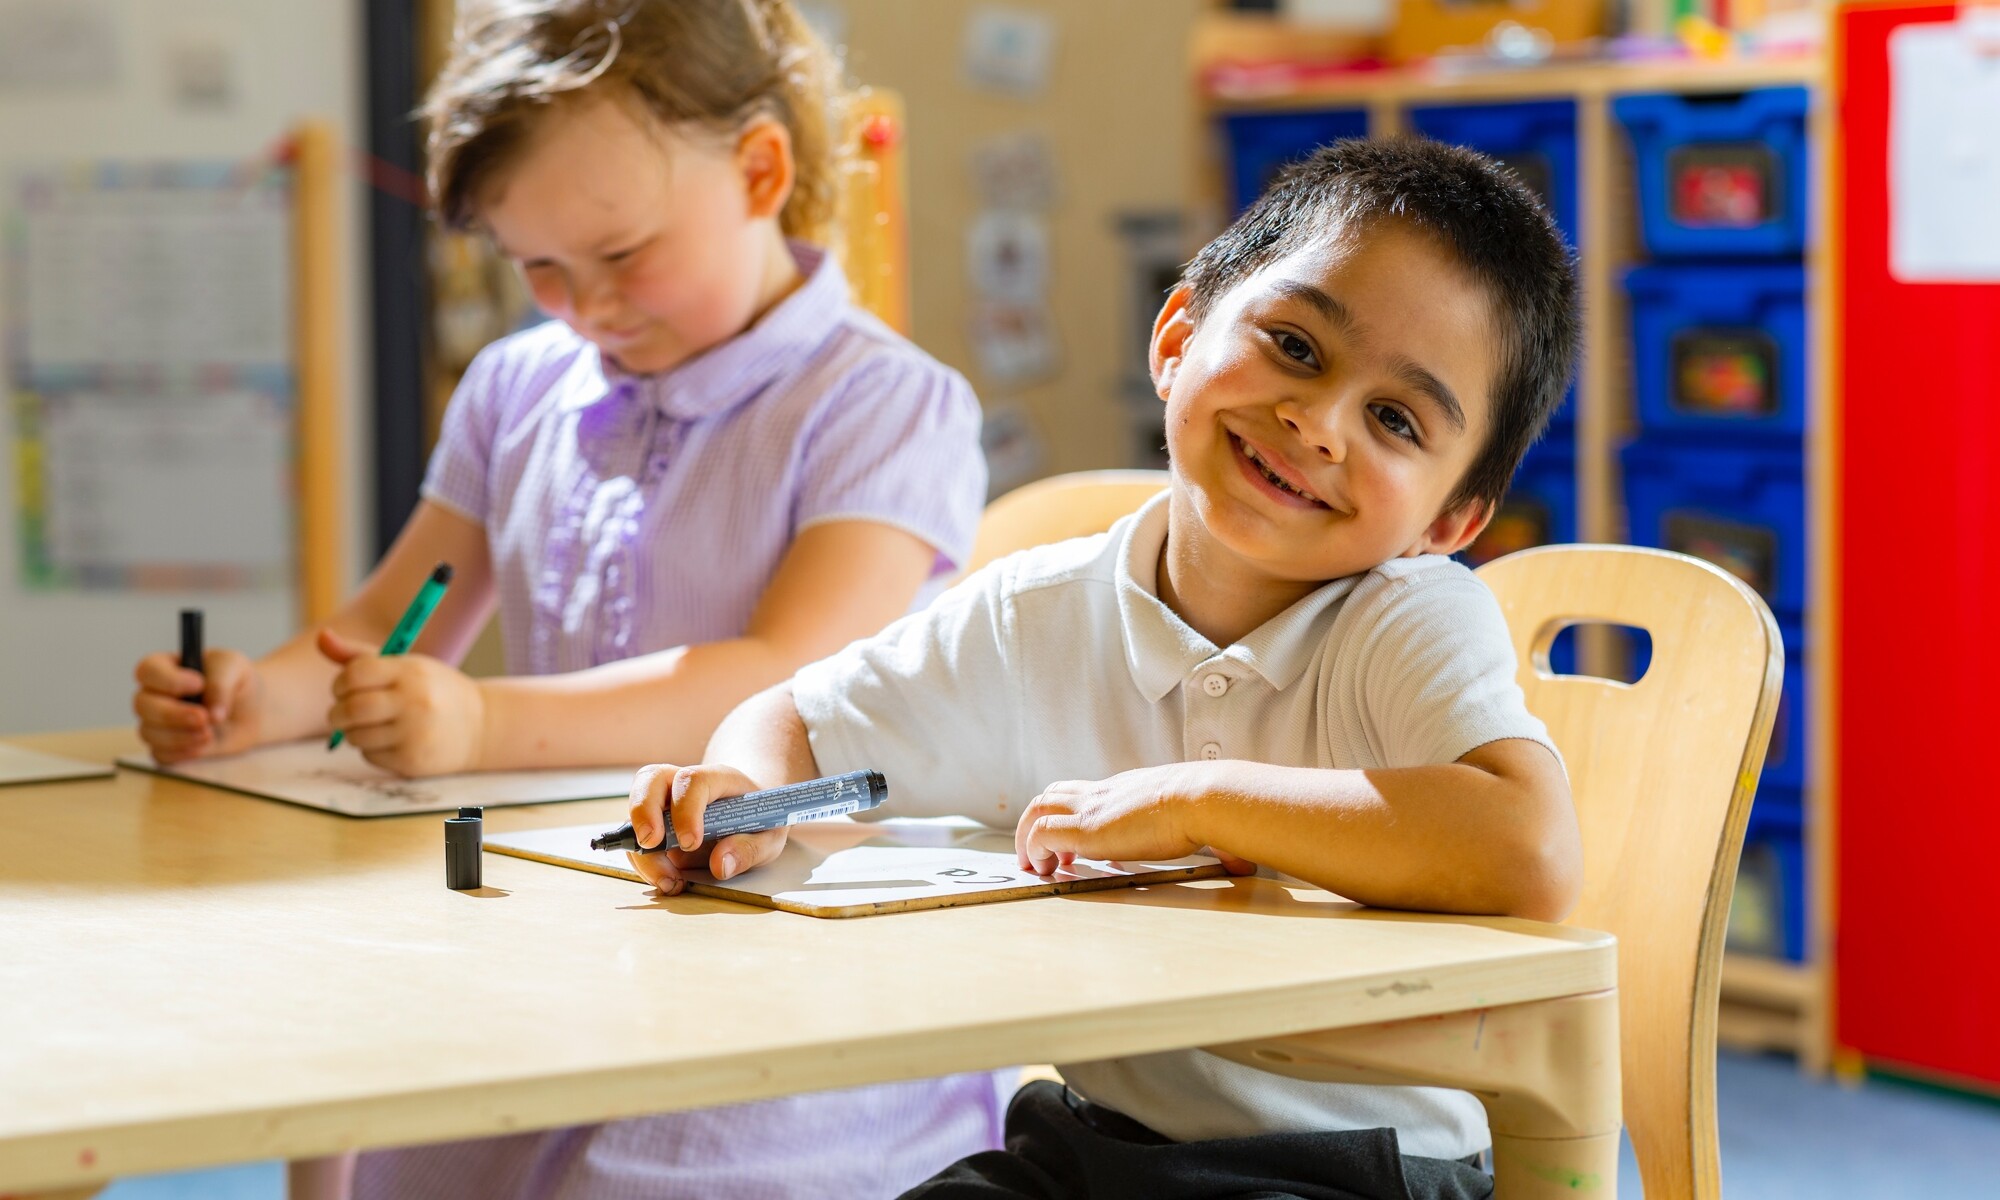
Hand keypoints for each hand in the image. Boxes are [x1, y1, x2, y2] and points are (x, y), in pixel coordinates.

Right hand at [132, 647, 262, 763]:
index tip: (198, 685)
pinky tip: (202, 747)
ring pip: (148, 732)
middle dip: (172, 714)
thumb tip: (212, 715)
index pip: (147, 670)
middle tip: (204, 718)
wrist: (252, 712)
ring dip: (179, 736)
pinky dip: (181, 753)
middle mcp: (154, 695)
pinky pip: (160, 755)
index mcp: (164, 667)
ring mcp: (157, 723)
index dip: (168, 680)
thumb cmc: (237, 682)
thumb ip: (221, 683)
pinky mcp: (167, 747)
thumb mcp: (234, 667)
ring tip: (210, 734)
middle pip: (142, 705)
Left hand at [320, 629, 483, 776]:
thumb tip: (322, 637)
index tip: (343, 689)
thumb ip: (360, 657)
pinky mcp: (413, 761)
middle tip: (340, 714)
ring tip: (373, 726)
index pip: (355, 674)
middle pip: (351, 709)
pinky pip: (370, 756)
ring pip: (357, 737)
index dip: (340, 683)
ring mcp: (415, 734)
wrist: (481, 727)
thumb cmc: (434, 691)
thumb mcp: (406, 666)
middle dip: (337, 714)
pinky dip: (372, 750)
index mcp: (411, 672)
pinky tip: (393, 741)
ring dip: (355, 733)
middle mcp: (414, 702)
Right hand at [623, 762, 789, 894]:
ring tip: (667, 880)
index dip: (686, 810)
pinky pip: (636, 838)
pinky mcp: (656, 824)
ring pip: (636, 809)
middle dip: (643, 812)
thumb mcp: (770, 836)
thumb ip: (750, 849)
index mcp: (718, 778)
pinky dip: (644, 862)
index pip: (692, 781)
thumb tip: (721, 864)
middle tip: (650, 845)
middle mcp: (685, 784)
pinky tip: (667, 880)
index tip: (690, 842)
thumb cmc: (760, 820)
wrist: (751, 815)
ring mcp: (666, 802)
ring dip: (642, 849)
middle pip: (651, 779)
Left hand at [1015, 765, 1257, 876]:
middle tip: (1043, 856)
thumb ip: (1213, 842)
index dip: (1072, 814)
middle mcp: (1104, 793)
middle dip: (1039, 821)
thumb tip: (1243, 864)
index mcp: (1129, 790)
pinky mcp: (1085, 829)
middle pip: (1053, 794)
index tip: (1073, 845)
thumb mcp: (1205, 822)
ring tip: (1035, 866)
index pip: (1086, 793)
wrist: (1206, 798)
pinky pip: (1040, 833)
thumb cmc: (1212, 809)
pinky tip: (1045, 870)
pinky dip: (1034, 849)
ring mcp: (1092, 809)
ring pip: (1037, 808)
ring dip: (1029, 836)